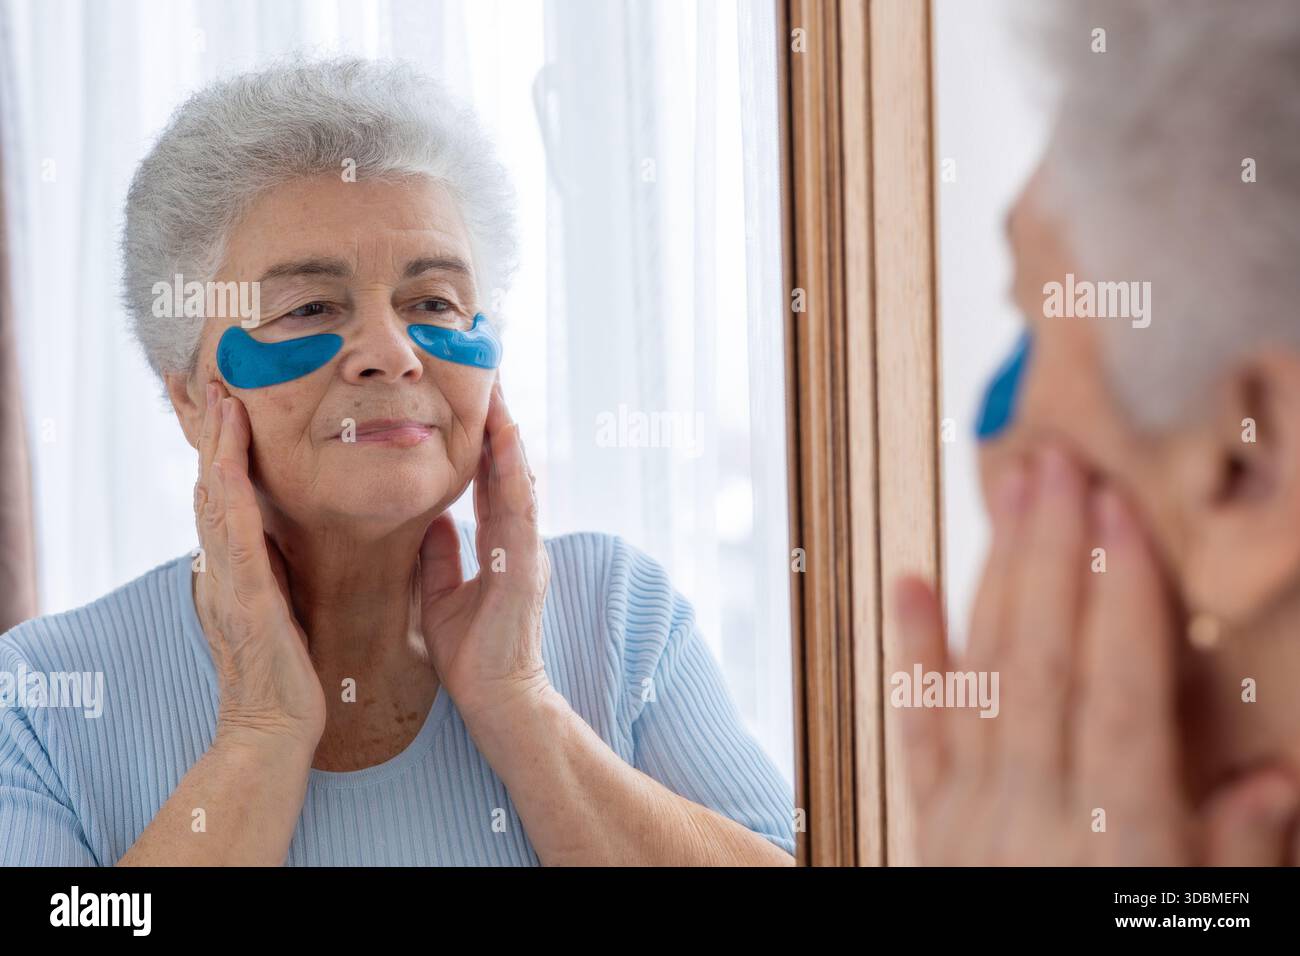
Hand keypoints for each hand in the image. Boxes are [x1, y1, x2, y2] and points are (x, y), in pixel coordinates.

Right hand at [193, 381, 325, 755]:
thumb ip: (273, 572)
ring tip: (221, 400)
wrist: (274, 728)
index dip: (221, 450)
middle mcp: (221, 569)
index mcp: (232, 570)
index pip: (223, 497)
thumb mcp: (279, 608)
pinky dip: (228, 494)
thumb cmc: (284, 674)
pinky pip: (234, 537)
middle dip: (210, 434)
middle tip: (211, 383)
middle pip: (209, 485)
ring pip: (215, 500)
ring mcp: (228, 582)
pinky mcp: (246, 599)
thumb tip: (281, 539)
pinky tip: (226, 463)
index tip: (227, 406)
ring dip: (216, 448)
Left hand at [418, 381, 551, 721]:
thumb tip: (430, 518)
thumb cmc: (472, 655)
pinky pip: (520, 507)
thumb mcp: (443, 594)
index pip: (493, 483)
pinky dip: (513, 469)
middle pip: (510, 471)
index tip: (475, 403)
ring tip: (497, 391)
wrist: (497, 700)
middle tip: (489, 377)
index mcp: (502, 547)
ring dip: (508, 434)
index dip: (485, 442)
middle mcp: (520, 542)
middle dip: (500, 425)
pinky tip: (505, 437)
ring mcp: (527, 551)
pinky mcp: (524, 566)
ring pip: (519, 479)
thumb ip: (441, 555)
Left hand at [895, 444, 1247, 863]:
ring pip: (980, 677)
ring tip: (1005, 494)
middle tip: (1055, 465)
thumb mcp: (1207, 932)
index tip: (1120, 515)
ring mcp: (968, 815)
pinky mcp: (928, 825)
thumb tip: (1272, 779)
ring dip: (992, 578)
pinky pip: (917, 727)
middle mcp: (1030, 814)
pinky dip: (914, 653)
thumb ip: (1234, 862)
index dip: (1120, 601)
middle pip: (1040, 664)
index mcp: (1113, 842)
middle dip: (1050, 557)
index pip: (1117, 697)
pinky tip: (909, 583)